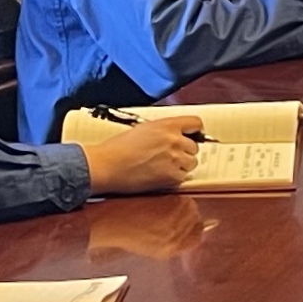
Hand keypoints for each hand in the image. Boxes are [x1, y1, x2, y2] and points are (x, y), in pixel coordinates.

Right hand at [72, 112, 204, 194]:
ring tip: (164, 167)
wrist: (107, 165)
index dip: (195, 131)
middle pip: (194, 146)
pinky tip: (161, 176)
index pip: (196, 123)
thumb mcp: (143, 129)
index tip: (192, 136)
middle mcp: (174, 140)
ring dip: (182, 165)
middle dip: (185, 151)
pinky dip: (175, 178)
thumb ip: (163, 130)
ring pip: (192, 162)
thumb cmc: (118, 147)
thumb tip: (175, 135)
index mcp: (167, 125)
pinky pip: (183, 177)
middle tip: (170, 156)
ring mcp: (174, 159)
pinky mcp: (171, 176)